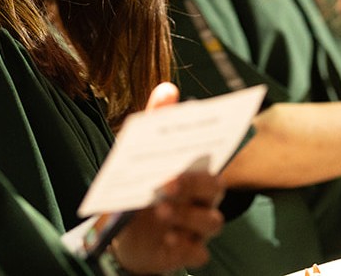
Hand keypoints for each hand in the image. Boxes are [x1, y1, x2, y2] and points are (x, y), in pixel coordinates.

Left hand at [108, 83, 225, 273]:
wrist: (123, 235)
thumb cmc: (139, 188)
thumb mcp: (139, 155)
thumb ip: (154, 122)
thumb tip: (167, 89)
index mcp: (195, 170)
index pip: (214, 154)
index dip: (217, 144)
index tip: (206, 136)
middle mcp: (203, 198)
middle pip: (215, 187)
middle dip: (194, 184)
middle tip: (166, 182)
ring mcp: (197, 227)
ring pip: (213, 221)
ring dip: (188, 215)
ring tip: (161, 211)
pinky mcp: (187, 251)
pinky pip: (198, 253)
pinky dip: (185, 246)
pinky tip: (167, 239)